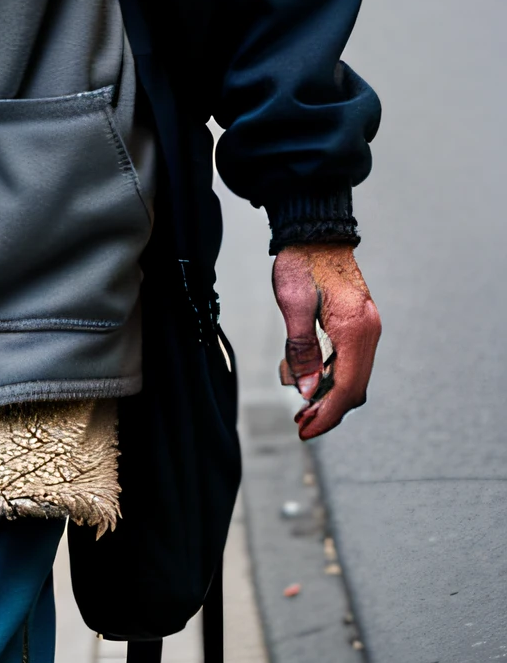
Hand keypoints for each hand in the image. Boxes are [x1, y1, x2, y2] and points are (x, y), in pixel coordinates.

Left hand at [272, 241, 380, 440]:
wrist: (315, 232)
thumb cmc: (301, 262)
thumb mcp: (293, 304)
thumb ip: (301, 348)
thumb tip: (306, 390)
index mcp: (355, 328)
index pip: (346, 386)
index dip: (327, 413)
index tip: (306, 429)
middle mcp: (369, 331)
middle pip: (354, 387)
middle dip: (329, 410)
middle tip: (301, 424)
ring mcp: (367, 328)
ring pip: (354, 376)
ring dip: (331, 396)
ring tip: (303, 410)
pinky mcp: (359, 324)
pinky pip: (351, 361)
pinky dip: (333, 377)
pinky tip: (312, 384)